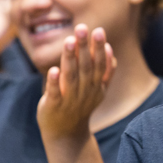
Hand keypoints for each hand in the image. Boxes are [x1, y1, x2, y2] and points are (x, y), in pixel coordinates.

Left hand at [37, 25, 114, 141]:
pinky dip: (54, 82)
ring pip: (71, 77)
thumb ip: (105, 71)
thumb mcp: (98, 90)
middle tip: (82, 28)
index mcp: (97, 86)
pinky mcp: (54, 107)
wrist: (67, 135)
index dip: (100, 48)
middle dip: (85, 47)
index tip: (99, 30)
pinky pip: (55, 94)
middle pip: (86, 67)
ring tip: (69, 41)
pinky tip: (53, 70)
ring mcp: (70, 100)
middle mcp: (86, 92)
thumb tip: (110, 48)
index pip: (100, 64)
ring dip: (70, 59)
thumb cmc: (80, 106)